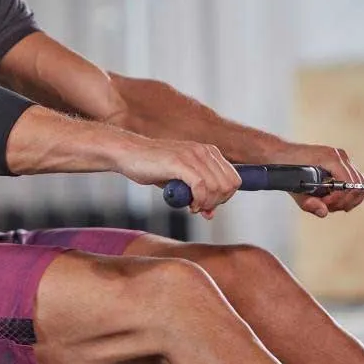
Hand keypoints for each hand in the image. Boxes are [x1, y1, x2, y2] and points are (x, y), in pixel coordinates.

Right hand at [116, 136, 240, 218]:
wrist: (129, 154)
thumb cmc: (153, 167)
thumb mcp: (181, 180)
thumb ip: (198, 193)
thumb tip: (211, 213)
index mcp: (208, 151)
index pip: (234, 179)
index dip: (225, 197)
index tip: (209, 205)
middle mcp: (204, 151)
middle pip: (229, 185)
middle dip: (218, 202)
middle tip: (201, 208)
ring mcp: (192, 155)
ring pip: (217, 187)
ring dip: (207, 204)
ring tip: (193, 207)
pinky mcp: (180, 162)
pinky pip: (201, 187)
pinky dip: (199, 201)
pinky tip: (189, 205)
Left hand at [280, 143, 363, 217]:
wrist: (280, 154)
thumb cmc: (286, 167)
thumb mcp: (294, 188)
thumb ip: (309, 202)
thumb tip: (323, 212)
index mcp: (330, 158)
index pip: (350, 184)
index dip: (340, 199)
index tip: (325, 204)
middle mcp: (339, 156)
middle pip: (358, 185)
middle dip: (344, 201)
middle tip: (328, 206)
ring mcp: (342, 159)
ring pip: (359, 184)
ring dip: (347, 199)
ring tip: (329, 203)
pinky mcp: (340, 163)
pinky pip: (354, 180)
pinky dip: (348, 193)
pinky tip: (334, 199)